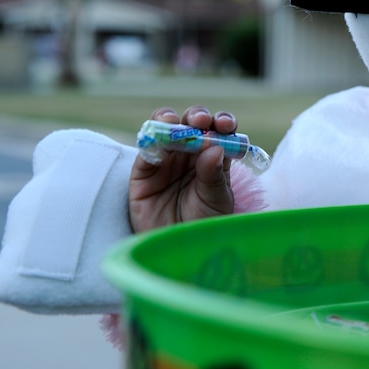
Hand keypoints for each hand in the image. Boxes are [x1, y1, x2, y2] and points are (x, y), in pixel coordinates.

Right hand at [129, 106, 236, 231]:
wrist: (178, 252)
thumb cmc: (204, 225)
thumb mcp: (216, 202)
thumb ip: (213, 176)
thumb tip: (214, 147)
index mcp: (214, 156)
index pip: (220, 131)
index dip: (222, 122)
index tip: (225, 125)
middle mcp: (190, 153)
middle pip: (192, 123)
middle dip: (196, 116)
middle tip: (200, 121)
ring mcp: (166, 160)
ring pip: (166, 129)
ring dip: (169, 120)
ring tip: (174, 123)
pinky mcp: (143, 171)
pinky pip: (145, 151)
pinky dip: (150, 142)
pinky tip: (157, 143)